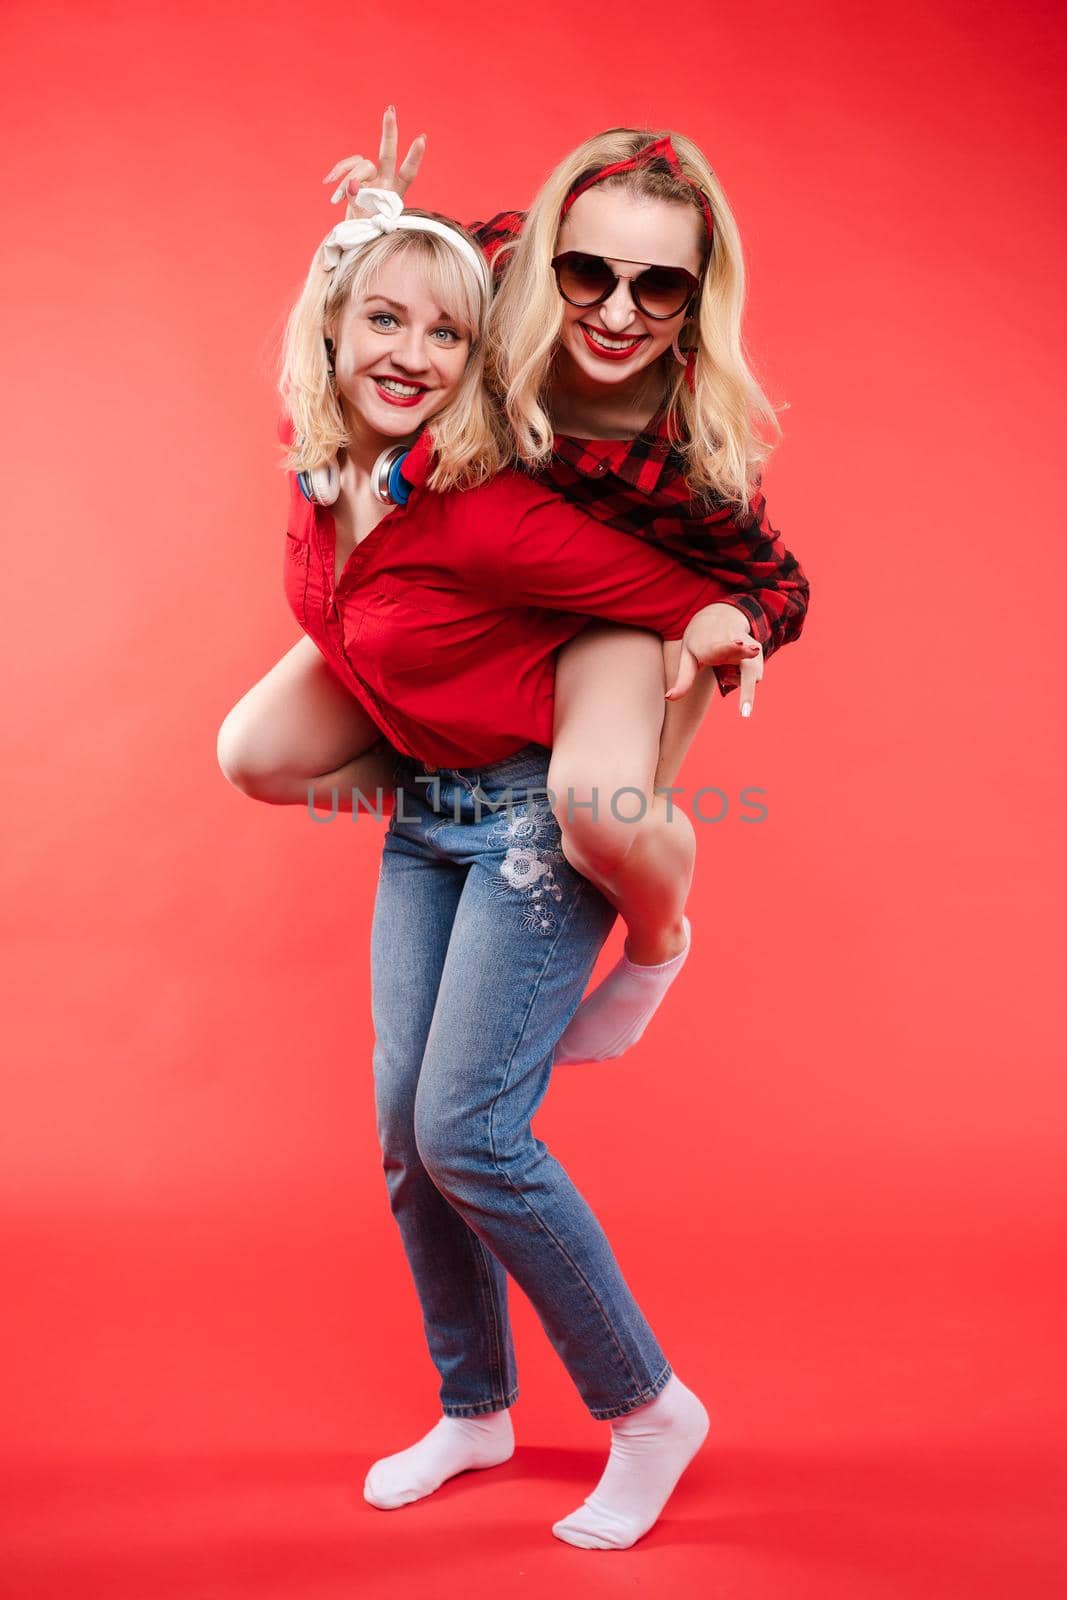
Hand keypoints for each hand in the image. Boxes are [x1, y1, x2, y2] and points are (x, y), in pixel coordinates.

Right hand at [322, 105, 426, 219]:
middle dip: (389, 132)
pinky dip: (338, 173)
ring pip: (361, 165)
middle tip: (390, 110)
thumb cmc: (366, 230)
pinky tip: (329, 184)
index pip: (407, 173)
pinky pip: (347, 166)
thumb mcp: (365, 222)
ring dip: (347, 179)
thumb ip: (359, 202)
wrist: (355, 233)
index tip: (422, 138)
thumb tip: (351, 184)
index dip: (414, 157)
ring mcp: (371, 176)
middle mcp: (385, 181)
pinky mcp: (356, 176)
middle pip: (388, 154)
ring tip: (337, 197)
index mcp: (395, 193)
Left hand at [665, 603, 763, 716]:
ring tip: (723, 673)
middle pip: (744, 653)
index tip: (739, 644)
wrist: (719, 615)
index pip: (720, 647)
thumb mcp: (687, 657)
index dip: (731, 647)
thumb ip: (683, 679)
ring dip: (737, 680)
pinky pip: (755, 675)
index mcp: (709, 644)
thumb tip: (668, 697)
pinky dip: (741, 677)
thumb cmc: (699, 642)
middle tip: (755, 650)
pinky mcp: (757, 649)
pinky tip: (733, 667)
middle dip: (749, 653)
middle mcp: (730, 640)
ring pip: (752, 673)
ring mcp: (746, 643)